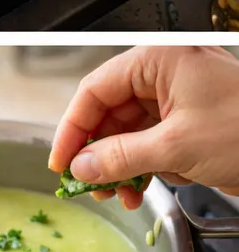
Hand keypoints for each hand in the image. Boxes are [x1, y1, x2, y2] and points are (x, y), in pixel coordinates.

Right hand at [49, 46, 238, 208]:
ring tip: (115, 192)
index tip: (60, 160)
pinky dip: (141, 166)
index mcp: (160, 60)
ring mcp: (180, 99)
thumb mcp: (177, 147)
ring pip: (128, 131)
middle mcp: (166, 74)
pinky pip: (150, 142)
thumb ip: (121, 156)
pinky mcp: (191, 123)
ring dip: (118, 164)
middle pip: (109, 112)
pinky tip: (138, 188)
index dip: (72, 128)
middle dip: (97, 151)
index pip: (95, 90)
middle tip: (84, 181)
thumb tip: (83, 166)